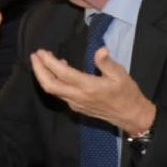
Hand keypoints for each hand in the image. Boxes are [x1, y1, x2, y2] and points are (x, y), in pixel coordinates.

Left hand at [30, 47, 155, 135]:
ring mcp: (75, 103)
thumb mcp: (121, 75)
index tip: (41, 51)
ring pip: (52, 91)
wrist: (131, 116)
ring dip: (44, 76)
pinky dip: (53, 82)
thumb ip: (107, 63)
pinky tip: (59, 71)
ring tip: (43, 60)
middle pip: (49, 85)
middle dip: (38, 70)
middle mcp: (78, 96)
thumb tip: (100, 50)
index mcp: (88, 87)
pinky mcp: (76, 107)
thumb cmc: (127, 93)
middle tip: (34, 55)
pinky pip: (59, 94)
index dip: (49, 62)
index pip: (62, 73)